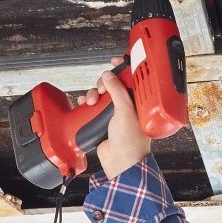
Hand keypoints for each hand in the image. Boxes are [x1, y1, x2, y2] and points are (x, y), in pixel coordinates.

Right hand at [76, 57, 150, 179]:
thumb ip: (117, 91)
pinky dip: (86, 104)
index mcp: (137, 102)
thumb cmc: (131, 141)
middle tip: (100, 89)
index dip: (123, 68)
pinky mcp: (102, 122)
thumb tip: (109, 75)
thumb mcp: (125, 111)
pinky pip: (92, 107)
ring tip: (91, 101)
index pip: (131, 79)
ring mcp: (114, 114)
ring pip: (100, 95)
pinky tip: (84, 104)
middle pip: (111, 85)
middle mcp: (126, 106)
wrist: (121, 162)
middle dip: (102, 84)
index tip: (114, 61)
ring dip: (92, 94)